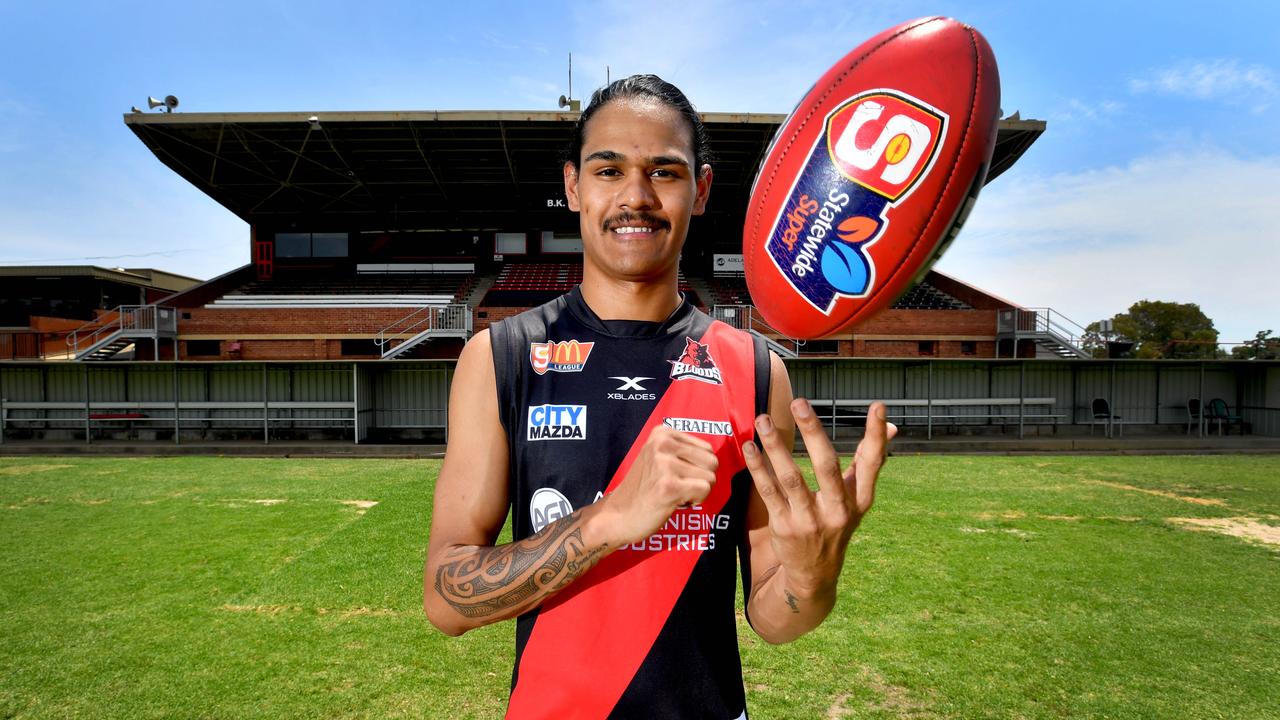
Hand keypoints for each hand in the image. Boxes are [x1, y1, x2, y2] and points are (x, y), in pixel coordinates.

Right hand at [600, 426, 718, 546]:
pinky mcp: (669, 486)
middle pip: (712, 462)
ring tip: (673, 494)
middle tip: (677, 486)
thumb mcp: (658, 457)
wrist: (617, 516)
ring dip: (696, 491)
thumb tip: (715, 457)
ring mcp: (665, 464)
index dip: (697, 467)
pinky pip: (705, 490)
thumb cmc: (644, 489)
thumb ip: (683, 450)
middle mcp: (663, 444)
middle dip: (700, 479)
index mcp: (662, 433)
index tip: (675, 475)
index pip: (707, 449)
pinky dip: (695, 500)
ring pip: (710, 478)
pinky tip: (674, 502)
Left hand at [742, 399, 895, 595]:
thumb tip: (892, 426)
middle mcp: (838, 510)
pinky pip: (769, 492)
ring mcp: (810, 520)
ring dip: (775, 446)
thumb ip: (869, 461)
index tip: (878, 406)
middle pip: (827, 465)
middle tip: (799, 402)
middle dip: (813, 432)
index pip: (872, 463)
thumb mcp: (857, 499)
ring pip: (791, 477)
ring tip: (763, 419)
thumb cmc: (836, 524)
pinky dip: (757, 468)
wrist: (815, 574)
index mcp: (859, 499)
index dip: (876, 436)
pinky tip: (749, 447)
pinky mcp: (785, 527)